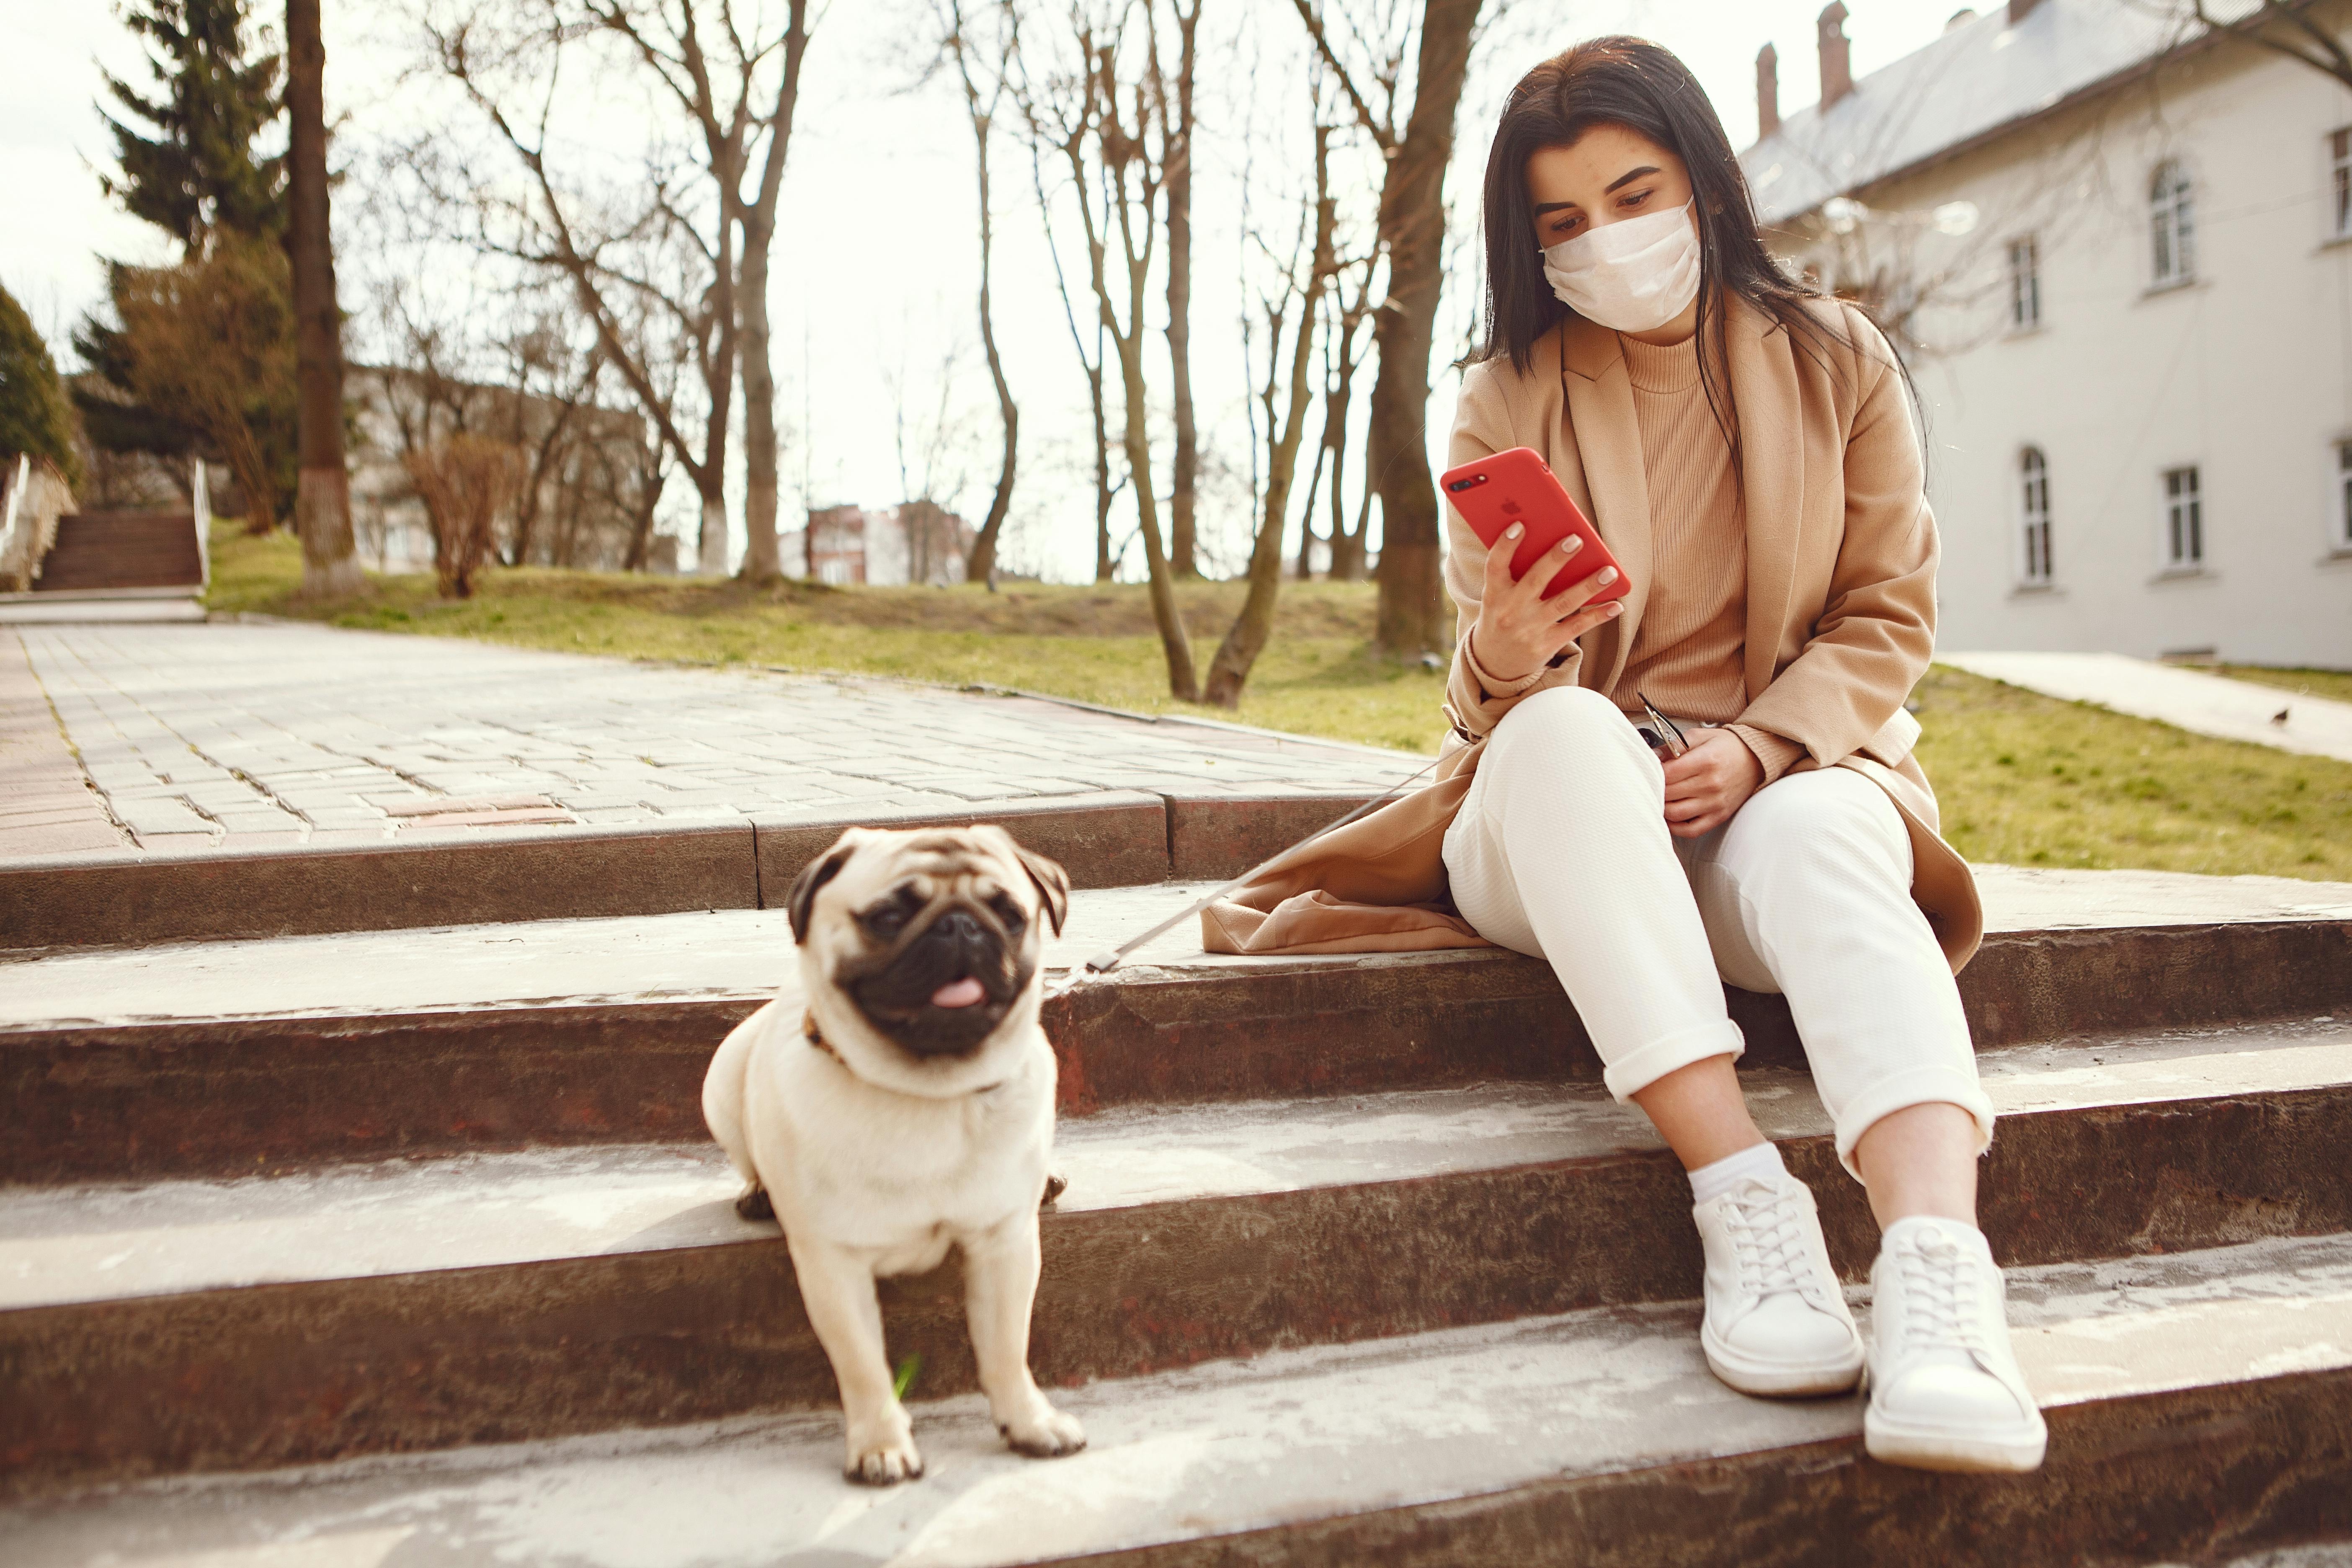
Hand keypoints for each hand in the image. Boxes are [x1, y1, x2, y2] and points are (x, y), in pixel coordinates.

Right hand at [1469, 524, 1624, 683]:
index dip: (1505, 545)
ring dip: (1588, 586)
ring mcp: (1530, 629)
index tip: (1519, 525)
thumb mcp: (1497, 596)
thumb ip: (1515, 572)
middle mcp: (1511, 612)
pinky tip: (1616, 605)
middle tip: (1576, 539)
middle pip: (1535, 581)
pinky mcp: (1547, 645)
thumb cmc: (1502, 616)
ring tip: (1610, 571)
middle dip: (1555, 560)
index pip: (1495, 566)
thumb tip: (1548, 540)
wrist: (1495, 663)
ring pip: (1563, 603)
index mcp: (1494, 595)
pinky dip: (1597, 616)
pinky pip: (1576, 627)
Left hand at [1661, 727, 1762, 838]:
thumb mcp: (1701, 736)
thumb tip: (1654, 756)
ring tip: (1660, 798)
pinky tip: (1670, 817)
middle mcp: (1711, 784)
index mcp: (1706, 761)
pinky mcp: (1719, 815)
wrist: (1755, 759)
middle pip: (1668, 793)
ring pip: (1675, 813)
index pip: (1667, 773)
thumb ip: (1675, 745)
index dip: (1654, 772)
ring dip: (1662, 807)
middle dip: (1655, 788)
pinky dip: (1676, 827)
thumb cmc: (1727, 747)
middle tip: (1652, 783)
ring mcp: (1715, 802)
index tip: (1651, 769)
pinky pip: (1692, 830)